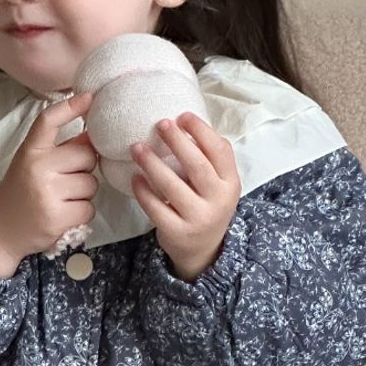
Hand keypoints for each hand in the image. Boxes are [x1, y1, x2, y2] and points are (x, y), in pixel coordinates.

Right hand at [0, 92, 98, 264]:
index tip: (89, 97)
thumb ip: (59, 150)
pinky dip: (81, 213)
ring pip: (91, 184)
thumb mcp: (32, 164)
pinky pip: (89, 208)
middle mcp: (37, 167)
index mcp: (30, 150)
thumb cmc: (22, 192)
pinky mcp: (57, 216)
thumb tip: (93, 135)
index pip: (49, 120)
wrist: (1, 231)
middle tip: (66, 180)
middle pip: (87, 156)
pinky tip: (64, 214)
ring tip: (62, 199)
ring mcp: (47, 192)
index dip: (70, 107)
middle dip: (84, 169)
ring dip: (84, 193)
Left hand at [130, 112, 240, 281]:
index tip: (182, 116)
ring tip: (137, 147)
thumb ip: (210, 158)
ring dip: (152, 163)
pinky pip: (155, 207)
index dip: (201, 131)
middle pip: (196, 165)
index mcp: (230, 183)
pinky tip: (134, 177)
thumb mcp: (218, 184)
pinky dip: (142, 190)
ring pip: (172, 186)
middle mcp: (218, 201)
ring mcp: (198, 218)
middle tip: (160, 124)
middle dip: (176, 141)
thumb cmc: (206, 204)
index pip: (220, 151)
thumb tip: (185, 123)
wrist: (203, 249)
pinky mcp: (177, 232)